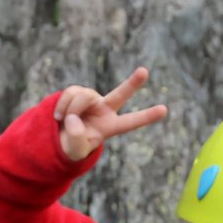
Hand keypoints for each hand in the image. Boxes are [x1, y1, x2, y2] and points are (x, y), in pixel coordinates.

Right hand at [54, 68, 168, 162]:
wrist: (59, 135)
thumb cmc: (72, 146)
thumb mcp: (75, 150)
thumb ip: (76, 138)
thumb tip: (72, 118)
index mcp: (110, 126)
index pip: (130, 122)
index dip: (147, 116)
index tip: (164, 110)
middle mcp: (105, 109)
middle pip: (121, 94)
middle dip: (132, 83)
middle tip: (145, 71)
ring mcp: (92, 99)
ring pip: (83, 96)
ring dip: (71, 108)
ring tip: (63, 120)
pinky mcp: (78, 92)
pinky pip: (70, 93)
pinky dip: (62, 104)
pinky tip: (58, 115)